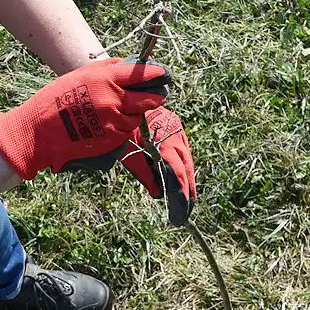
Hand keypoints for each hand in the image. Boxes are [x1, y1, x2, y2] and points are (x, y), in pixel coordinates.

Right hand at [0, 59, 170, 178]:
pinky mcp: (112, 139)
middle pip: (147, 99)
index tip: (162, 73)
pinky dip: (124, 127)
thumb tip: (127, 65)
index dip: (153, 73)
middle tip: (159, 95)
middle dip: (155, 97)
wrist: (40, 131)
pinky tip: (111, 123)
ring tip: (121, 110)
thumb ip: (105, 69)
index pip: (137, 74)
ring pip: (137, 117)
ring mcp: (114, 122)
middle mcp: (113, 101)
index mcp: (104, 80)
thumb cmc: (55, 99)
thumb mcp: (79, 75)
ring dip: (135, 114)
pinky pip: (126, 131)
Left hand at [121, 105, 195, 226]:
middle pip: (185, 168)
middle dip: (186, 192)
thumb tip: (157, 193)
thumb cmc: (121, 124)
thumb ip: (142, 170)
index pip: (176, 170)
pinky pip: (183, 153)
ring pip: (187, 161)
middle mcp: (175, 135)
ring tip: (187, 202)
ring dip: (188, 182)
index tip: (180, 212)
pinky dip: (183, 169)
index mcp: (164, 139)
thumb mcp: (126, 149)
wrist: (124, 97)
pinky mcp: (175, 130)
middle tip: (185, 213)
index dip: (180, 193)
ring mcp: (177, 131)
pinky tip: (183, 183)